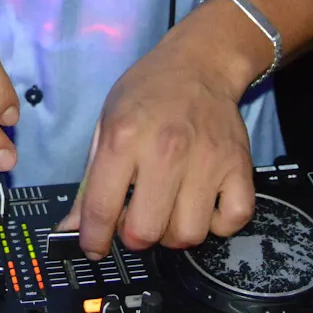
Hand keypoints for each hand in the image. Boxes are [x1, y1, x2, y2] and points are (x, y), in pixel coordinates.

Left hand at [57, 6, 265, 257]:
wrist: (199, 65)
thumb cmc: (147, 93)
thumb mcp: (106, 126)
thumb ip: (90, 180)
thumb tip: (73, 228)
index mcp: (124, 138)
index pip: (102, 209)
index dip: (92, 239)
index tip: (93, 247)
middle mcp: (166, 151)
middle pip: (146, 232)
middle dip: (134, 236)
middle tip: (134, 219)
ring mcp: (207, 161)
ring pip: (189, 235)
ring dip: (173, 233)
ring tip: (168, 210)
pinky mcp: (239, 167)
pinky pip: (231, 221)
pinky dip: (217, 224)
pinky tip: (202, 204)